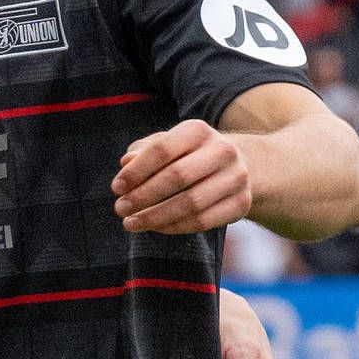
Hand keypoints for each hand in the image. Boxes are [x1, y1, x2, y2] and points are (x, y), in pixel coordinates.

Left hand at [113, 120, 255, 234]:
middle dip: (143, 196)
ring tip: (131, 223)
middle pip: (177, 177)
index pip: (162, 150)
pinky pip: (203, 221)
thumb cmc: (188, 156)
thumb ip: (144, 151)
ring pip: (190, 204)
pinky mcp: (242, 203)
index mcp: (198, 131)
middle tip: (121, 209)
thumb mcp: (166, 145)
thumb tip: (126, 163)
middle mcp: (222, 150)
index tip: (116, 188)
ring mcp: (236, 178)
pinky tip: (156, 228)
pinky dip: (175, 227)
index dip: (136, 171)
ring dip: (156, 217)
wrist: (237, 166)